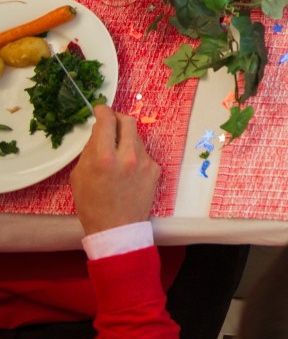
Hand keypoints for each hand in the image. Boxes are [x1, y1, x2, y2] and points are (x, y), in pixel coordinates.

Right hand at [70, 105, 159, 235]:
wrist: (117, 228)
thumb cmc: (92, 204)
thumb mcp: (79, 176)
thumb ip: (90, 150)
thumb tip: (98, 132)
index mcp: (104, 157)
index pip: (107, 121)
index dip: (102, 111)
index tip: (99, 110)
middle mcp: (128, 156)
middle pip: (128, 121)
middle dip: (118, 118)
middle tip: (110, 122)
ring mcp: (145, 162)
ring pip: (136, 137)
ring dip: (126, 137)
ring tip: (116, 152)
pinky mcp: (156, 169)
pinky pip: (144, 153)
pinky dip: (134, 154)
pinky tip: (127, 168)